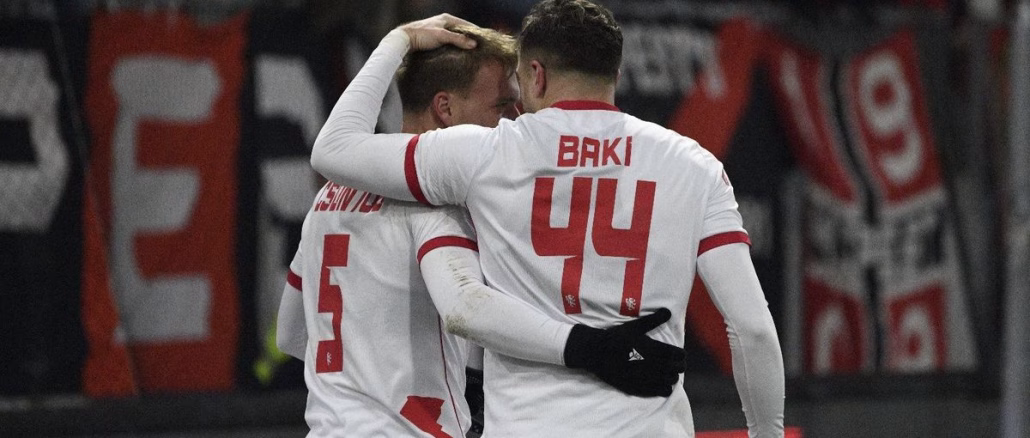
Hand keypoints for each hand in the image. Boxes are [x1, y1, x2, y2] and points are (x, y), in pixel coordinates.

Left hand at [397, 13, 477, 51]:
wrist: (404, 40)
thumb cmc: (422, 35)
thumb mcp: (442, 36)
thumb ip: (458, 39)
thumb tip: (474, 44)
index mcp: (447, 18)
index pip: (466, 24)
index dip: (475, 32)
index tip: (484, 41)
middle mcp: (444, 23)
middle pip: (461, 31)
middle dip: (469, 39)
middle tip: (479, 48)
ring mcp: (439, 31)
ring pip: (455, 37)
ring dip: (462, 44)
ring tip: (470, 53)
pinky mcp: (434, 39)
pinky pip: (449, 42)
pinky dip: (455, 47)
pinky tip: (458, 54)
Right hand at [564, 308, 685, 396]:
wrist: (596, 352)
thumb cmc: (616, 337)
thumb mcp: (635, 326)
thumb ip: (653, 320)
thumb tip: (668, 311)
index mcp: (653, 348)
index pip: (676, 355)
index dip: (681, 355)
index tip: (680, 354)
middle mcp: (651, 364)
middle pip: (675, 369)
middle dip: (678, 366)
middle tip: (677, 364)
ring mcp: (644, 377)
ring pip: (668, 381)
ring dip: (672, 377)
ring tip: (669, 374)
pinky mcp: (637, 387)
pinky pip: (657, 391)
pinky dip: (664, 389)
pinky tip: (665, 386)